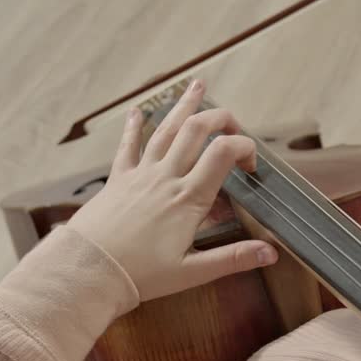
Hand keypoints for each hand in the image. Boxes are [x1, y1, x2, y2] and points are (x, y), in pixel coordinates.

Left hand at [67, 80, 278, 301]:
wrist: (89, 271)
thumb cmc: (141, 275)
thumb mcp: (192, 272)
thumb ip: (232, 258)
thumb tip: (271, 253)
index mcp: (189, 198)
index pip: (223, 153)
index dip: (245, 147)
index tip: (253, 166)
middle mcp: (166, 178)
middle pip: (196, 130)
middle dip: (220, 118)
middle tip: (233, 123)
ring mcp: (141, 175)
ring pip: (165, 130)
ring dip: (183, 106)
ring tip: (197, 85)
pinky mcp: (118, 180)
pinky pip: (128, 146)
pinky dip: (134, 126)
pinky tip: (137, 111)